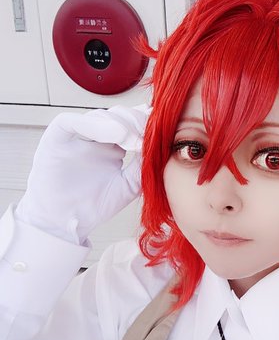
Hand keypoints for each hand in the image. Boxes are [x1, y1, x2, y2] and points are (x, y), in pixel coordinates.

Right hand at [15, 104, 149, 244]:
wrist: (66, 223)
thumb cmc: (95, 205)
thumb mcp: (129, 185)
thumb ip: (143, 165)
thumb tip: (159, 146)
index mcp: (112, 145)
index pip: (130, 124)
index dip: (146, 124)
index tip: (162, 129)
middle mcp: (94, 137)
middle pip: (117, 115)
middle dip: (136, 122)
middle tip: (149, 135)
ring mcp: (76, 136)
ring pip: (98, 115)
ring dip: (119, 124)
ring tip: (134, 140)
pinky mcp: (56, 137)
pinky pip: (70, 121)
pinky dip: (93, 124)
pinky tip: (114, 135)